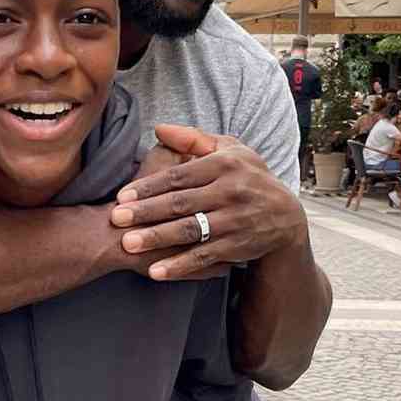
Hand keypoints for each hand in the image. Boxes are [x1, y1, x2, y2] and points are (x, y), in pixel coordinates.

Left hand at [109, 124, 307, 280]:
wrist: (285, 216)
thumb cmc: (248, 177)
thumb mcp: (231, 150)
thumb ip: (193, 139)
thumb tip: (159, 128)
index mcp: (225, 165)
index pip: (180, 176)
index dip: (149, 186)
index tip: (122, 196)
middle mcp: (230, 192)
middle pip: (181, 203)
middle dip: (146, 212)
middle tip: (116, 218)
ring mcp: (234, 221)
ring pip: (190, 230)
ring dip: (158, 238)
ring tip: (128, 244)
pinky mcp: (236, 246)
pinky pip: (204, 256)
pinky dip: (180, 266)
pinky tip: (155, 272)